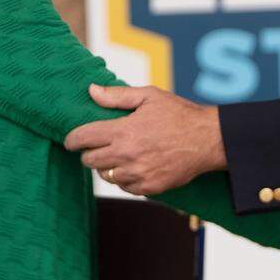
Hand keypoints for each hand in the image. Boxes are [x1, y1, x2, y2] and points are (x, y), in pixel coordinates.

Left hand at [63, 84, 226, 194]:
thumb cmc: (179, 114)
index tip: (71, 140)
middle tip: (99, 145)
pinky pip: (124, 186)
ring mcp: (138, 174)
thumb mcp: (149, 96)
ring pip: (105, 176)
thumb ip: (117, 96)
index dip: (72, 139)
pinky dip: (124, 178)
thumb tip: (91, 91)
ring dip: (107, 166)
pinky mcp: (149, 188)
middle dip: (89, 152)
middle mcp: (127, 155)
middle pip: (89, 160)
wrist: (208, 140)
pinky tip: (134, 165)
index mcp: (123, 131)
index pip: (82, 138)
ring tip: (119, 154)